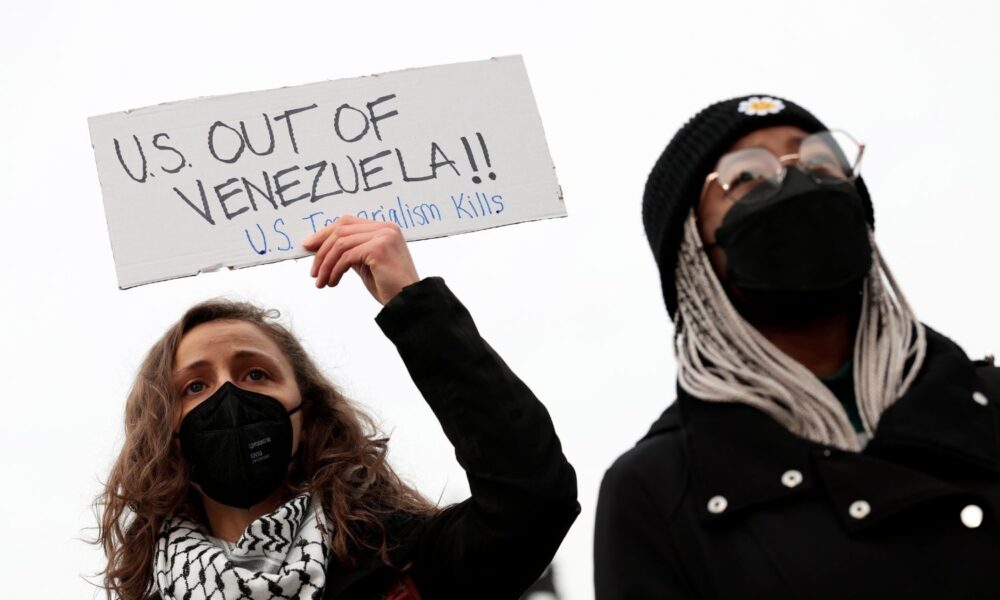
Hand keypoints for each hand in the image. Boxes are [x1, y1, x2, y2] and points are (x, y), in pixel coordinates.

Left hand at [302, 215, 419, 304]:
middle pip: (340, 230)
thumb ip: (350, 251)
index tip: (308, 247)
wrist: (408, 302)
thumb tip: (320, 246)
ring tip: (321, 282)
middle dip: (321, 251)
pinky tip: (333, 282)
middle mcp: (385, 228)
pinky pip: (346, 257)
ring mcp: (383, 236)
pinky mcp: (379, 249)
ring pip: (340, 244)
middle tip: (314, 272)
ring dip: (326, 265)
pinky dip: (335, 270)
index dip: (324, 233)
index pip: (346, 223)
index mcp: (384, 228)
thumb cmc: (389, 286)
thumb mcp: (365, 264)